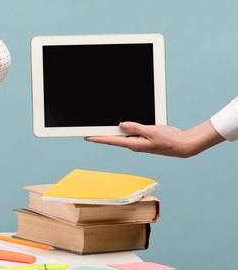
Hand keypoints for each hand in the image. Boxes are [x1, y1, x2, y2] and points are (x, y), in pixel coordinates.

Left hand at [85, 120, 225, 157]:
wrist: (182, 145)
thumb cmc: (169, 141)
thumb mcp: (152, 132)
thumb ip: (136, 128)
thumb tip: (121, 125)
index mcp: (134, 144)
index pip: (112, 141)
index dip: (98, 138)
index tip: (87, 137)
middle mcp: (134, 143)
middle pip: (114, 138)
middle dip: (102, 134)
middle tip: (88, 130)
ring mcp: (138, 141)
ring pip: (122, 135)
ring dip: (113, 131)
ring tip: (100, 126)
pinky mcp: (143, 138)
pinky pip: (131, 132)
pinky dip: (124, 128)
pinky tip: (120, 125)